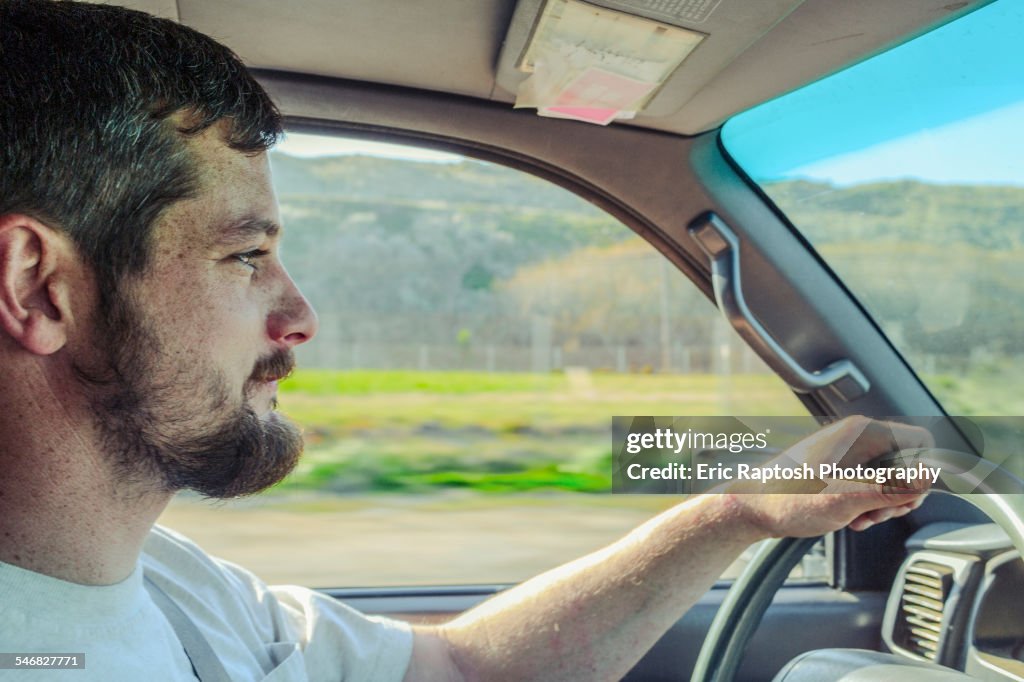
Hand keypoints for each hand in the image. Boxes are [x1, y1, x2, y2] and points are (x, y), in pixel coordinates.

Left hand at [731, 416, 932, 537]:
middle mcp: (856, 436)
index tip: (904, 499)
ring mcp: (847, 451)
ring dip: (883, 504)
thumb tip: (930, 477)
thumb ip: (891, 488)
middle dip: (900, 495)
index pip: (921, 442)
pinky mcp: (839, 468)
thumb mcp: (846, 499)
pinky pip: (870, 485)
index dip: (922, 473)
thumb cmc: (790, 500)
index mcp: (862, 432)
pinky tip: (850, 518)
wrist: (751, 507)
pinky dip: (867, 504)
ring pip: (890, 479)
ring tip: (859, 517)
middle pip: (909, 463)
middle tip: (877, 514)